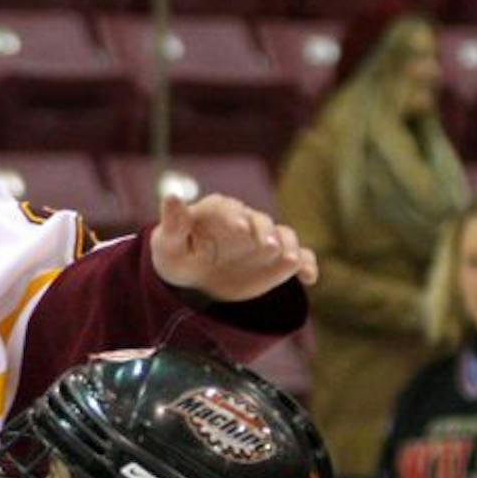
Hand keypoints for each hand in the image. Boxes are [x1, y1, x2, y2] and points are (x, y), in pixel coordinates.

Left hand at [149, 193, 317, 302]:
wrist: (195, 281)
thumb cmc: (178, 257)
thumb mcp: (167, 244)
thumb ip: (173, 222)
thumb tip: (171, 196)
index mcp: (217, 211)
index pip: (227, 208)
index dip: (234, 216)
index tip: (239, 227)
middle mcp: (246, 220)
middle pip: (260, 221)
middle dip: (265, 233)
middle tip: (267, 247)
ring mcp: (264, 240)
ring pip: (283, 236)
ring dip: (288, 246)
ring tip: (290, 260)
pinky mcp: (278, 260)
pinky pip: (299, 258)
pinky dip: (306, 265)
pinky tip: (308, 278)